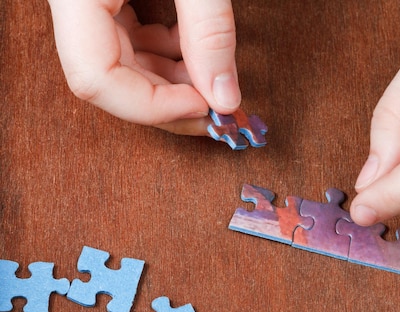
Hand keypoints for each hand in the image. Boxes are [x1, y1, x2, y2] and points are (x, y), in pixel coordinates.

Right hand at [46, 0, 239, 135]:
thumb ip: (210, 31)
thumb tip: (224, 98)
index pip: (95, 78)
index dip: (153, 105)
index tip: (202, 106)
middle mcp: (72, 3)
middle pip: (110, 79)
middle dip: (169, 101)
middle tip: (216, 110)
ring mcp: (85, 3)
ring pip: (120, 65)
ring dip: (172, 81)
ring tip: (213, 79)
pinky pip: (127, 40)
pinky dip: (166, 54)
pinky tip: (195, 50)